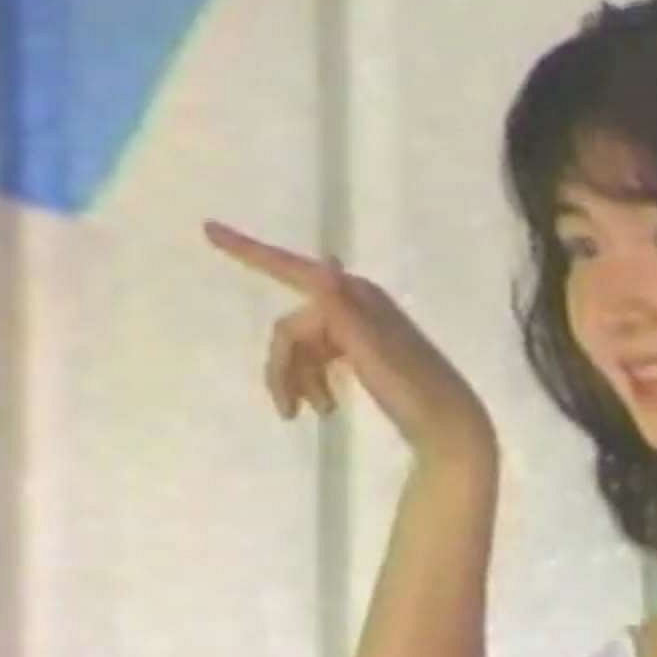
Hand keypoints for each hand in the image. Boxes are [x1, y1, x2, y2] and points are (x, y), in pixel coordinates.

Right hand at [205, 220, 493, 455]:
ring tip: (315, 415)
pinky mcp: (362, 353)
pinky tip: (326, 408)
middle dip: (283, 366)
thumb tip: (321, 263)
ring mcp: (358, 330)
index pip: (293, 269)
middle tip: (286, 412)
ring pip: (303, 347)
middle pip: (293, 326)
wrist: (446, 428)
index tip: (209, 228)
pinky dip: (314, 383)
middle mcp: (355, 304)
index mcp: (355, 297)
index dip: (250, 251)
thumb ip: (344, 312)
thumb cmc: (411, 390)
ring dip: (299, 380)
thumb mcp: (375, 353)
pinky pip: (319, 360)